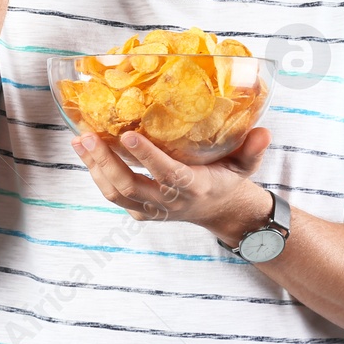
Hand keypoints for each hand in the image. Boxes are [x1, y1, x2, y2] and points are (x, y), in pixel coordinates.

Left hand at [69, 126, 272, 233]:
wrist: (221, 212)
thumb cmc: (228, 179)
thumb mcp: (246, 165)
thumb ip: (253, 150)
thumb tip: (264, 131)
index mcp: (194, 188)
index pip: (168, 174)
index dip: (148, 157)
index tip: (129, 135)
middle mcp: (169, 202)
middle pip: (129, 187)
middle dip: (105, 162)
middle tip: (87, 135)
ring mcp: (151, 209)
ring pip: (115, 192)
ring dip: (94, 167)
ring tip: (79, 139)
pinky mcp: (139, 210)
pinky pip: (113, 194)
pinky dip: (96, 173)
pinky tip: (85, 149)